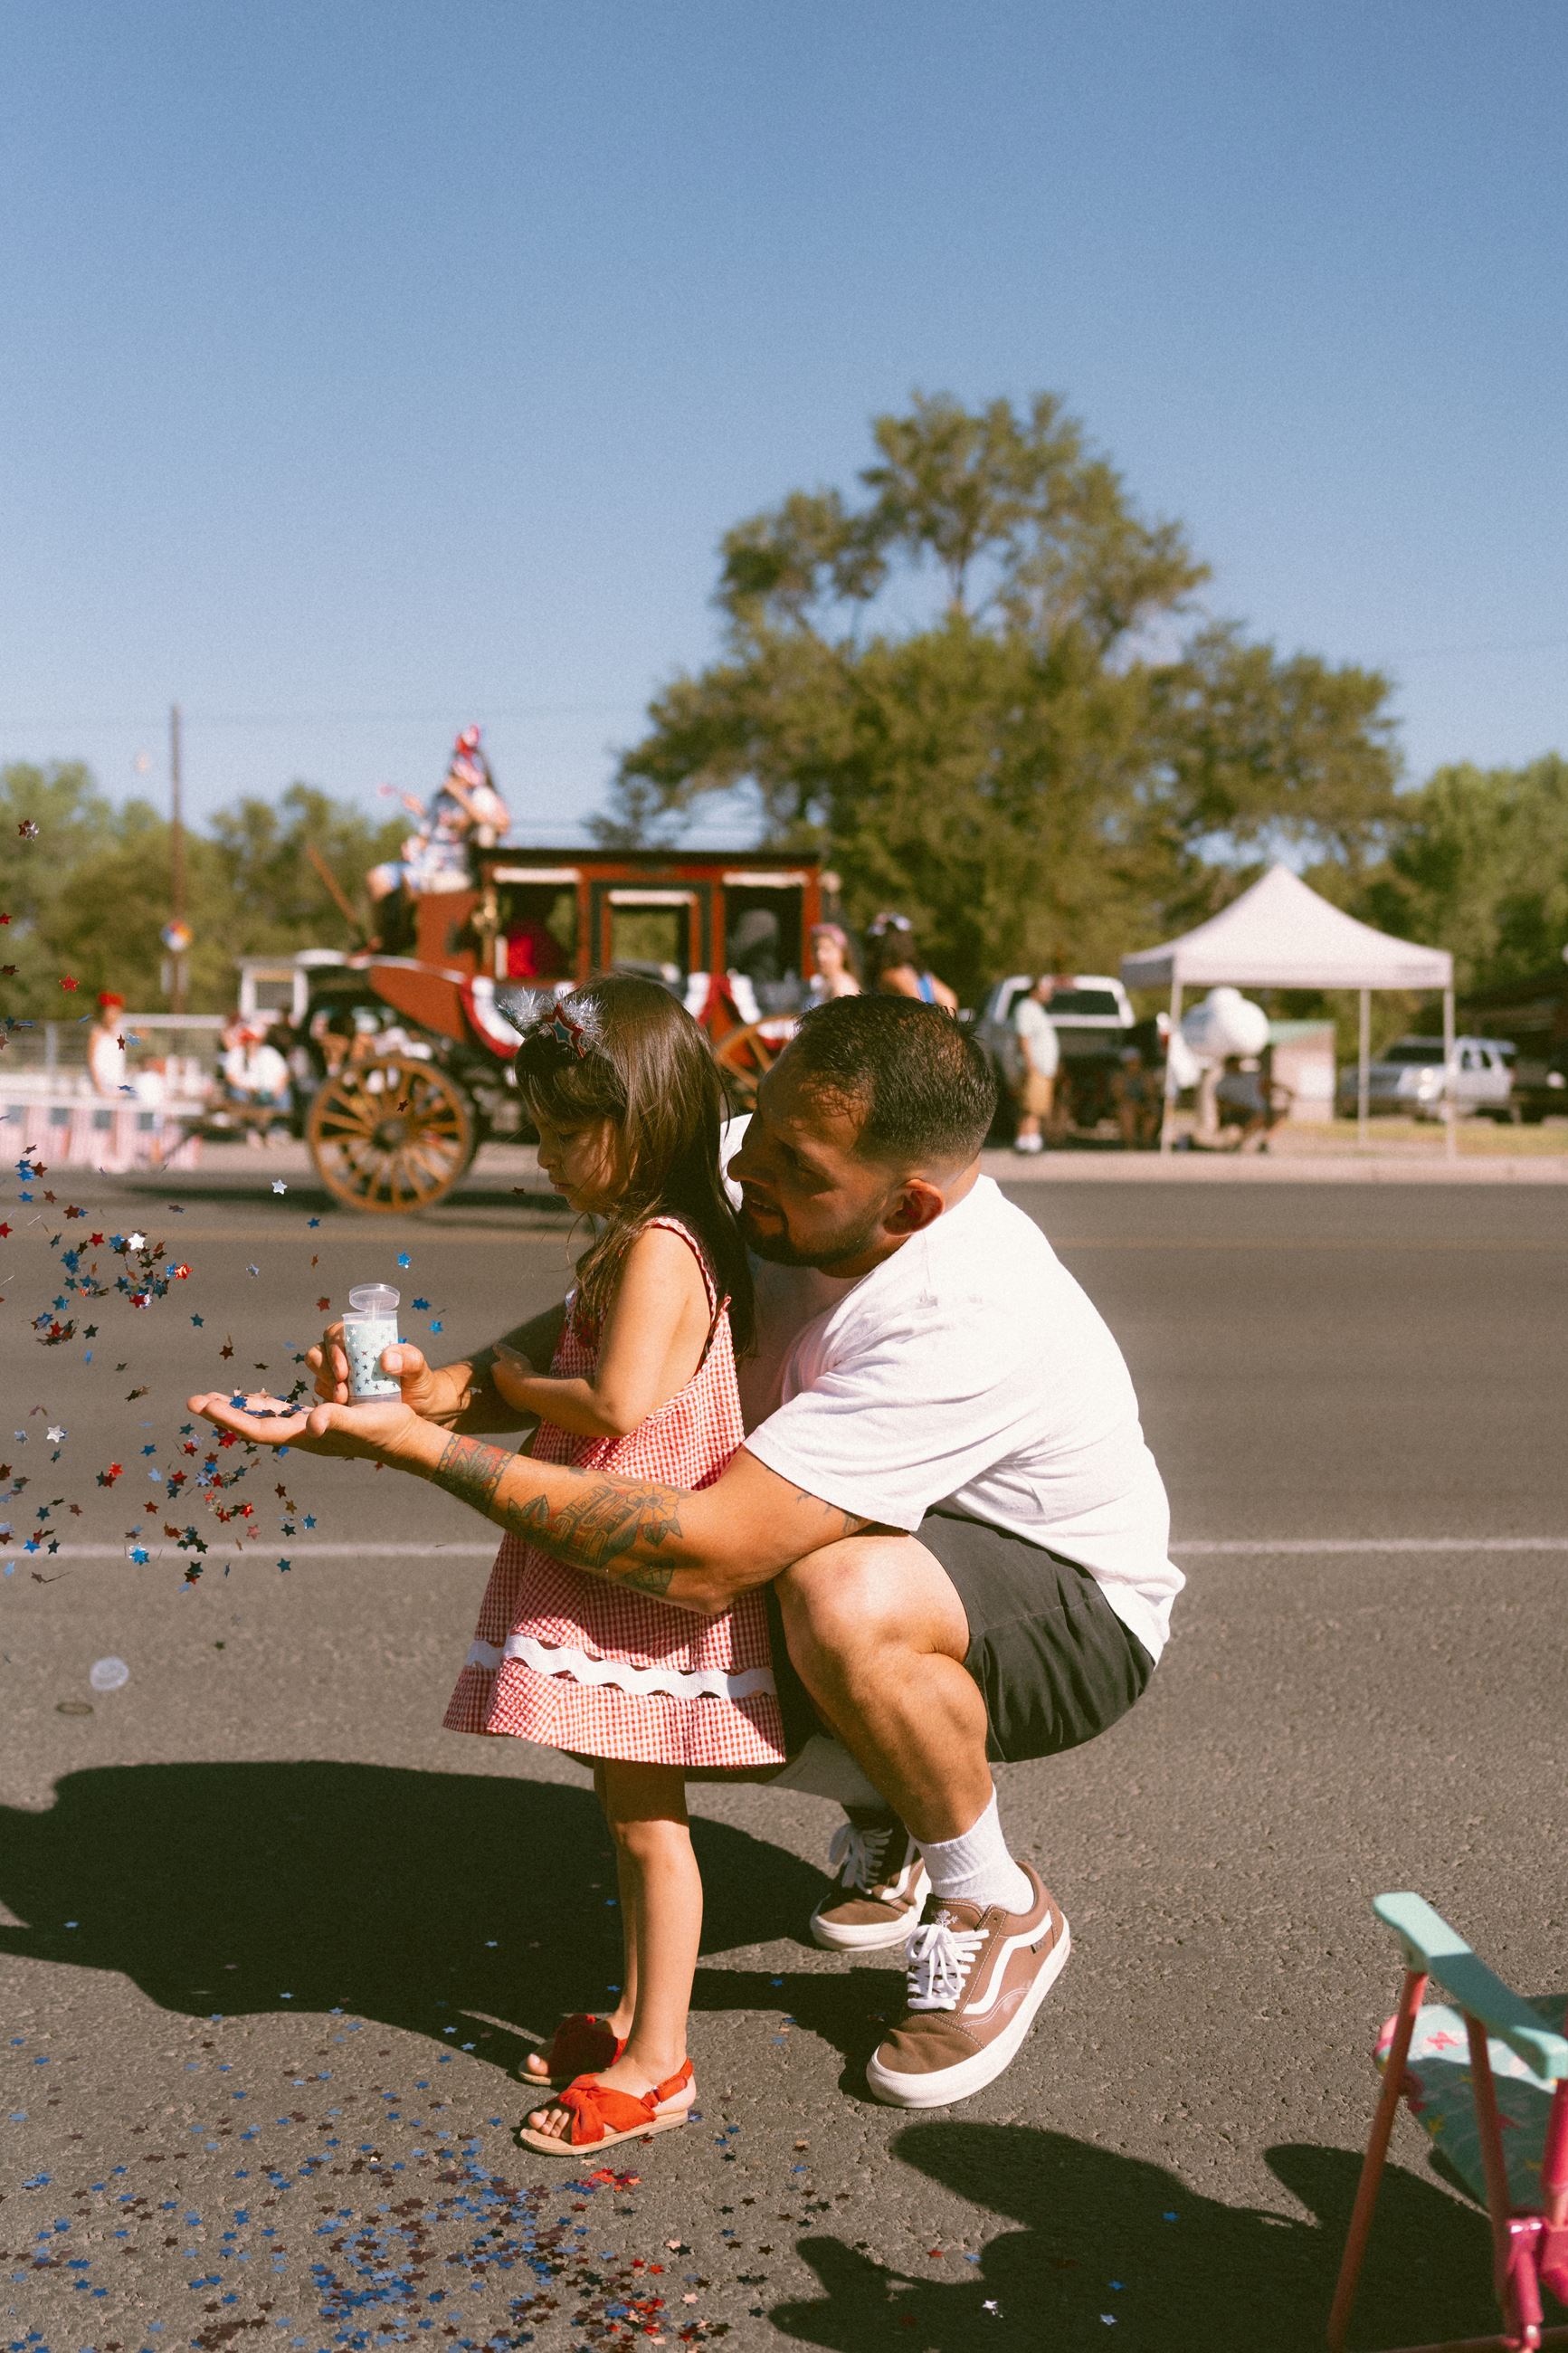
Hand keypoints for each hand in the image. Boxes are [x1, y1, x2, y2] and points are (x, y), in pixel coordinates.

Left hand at [186, 1387, 423, 1461]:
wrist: (407, 1437)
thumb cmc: (386, 1431)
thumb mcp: (363, 1422)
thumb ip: (338, 1421)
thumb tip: (313, 1422)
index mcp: (306, 1436)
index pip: (258, 1429)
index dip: (230, 1417)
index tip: (204, 1404)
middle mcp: (303, 1434)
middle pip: (255, 1424)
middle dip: (225, 1412)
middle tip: (195, 1400)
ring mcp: (310, 1428)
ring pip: (266, 1417)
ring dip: (241, 1407)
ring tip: (216, 1397)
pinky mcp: (322, 1419)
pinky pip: (284, 1411)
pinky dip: (266, 1404)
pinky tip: (259, 1398)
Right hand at [308, 1329, 445, 1414]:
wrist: (418, 1409)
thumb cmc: (417, 1382)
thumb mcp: (418, 1369)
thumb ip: (410, 1359)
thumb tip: (386, 1359)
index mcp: (361, 1339)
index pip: (336, 1333)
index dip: (335, 1348)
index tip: (345, 1370)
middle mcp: (345, 1355)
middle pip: (318, 1352)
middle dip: (326, 1370)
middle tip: (342, 1390)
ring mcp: (336, 1375)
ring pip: (317, 1374)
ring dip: (326, 1386)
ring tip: (345, 1400)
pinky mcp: (334, 1395)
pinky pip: (321, 1395)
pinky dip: (328, 1402)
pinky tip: (343, 1410)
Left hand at [490, 1341, 537, 1410]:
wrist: (527, 1390)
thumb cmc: (519, 1369)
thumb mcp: (510, 1354)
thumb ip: (502, 1350)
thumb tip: (495, 1345)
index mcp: (495, 1371)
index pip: (496, 1366)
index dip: (502, 1363)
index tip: (509, 1362)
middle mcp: (498, 1384)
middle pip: (501, 1378)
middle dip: (507, 1375)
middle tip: (518, 1371)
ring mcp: (506, 1395)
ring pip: (509, 1388)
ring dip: (514, 1385)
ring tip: (524, 1380)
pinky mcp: (515, 1404)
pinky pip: (517, 1397)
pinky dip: (521, 1394)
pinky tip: (528, 1391)